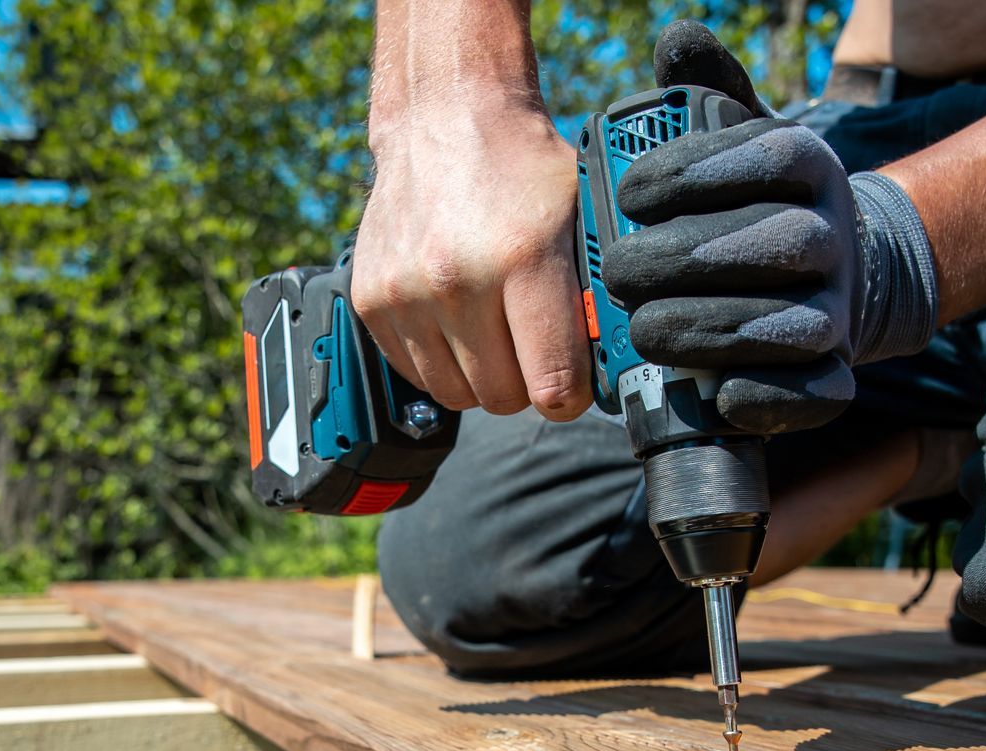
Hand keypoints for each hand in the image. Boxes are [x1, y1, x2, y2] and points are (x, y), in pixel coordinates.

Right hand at [352, 104, 593, 420]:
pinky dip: (440, 361)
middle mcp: (457, 280)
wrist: (445, 117)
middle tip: (532, 345)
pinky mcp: (371, 301)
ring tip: (493, 330)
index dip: (572, 394)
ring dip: (480, 377)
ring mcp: (406, 293)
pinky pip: (415, 375)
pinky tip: (456, 321)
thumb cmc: (522, 168)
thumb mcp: (582, 216)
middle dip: (526, 382)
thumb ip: (596, 294)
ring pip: (457, 396)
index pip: (554, 385)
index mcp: (522, 258)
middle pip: (504, 399)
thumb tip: (614, 364)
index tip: (574, 381)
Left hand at [600, 21, 939, 433]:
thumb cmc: (755, 206)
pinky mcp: (834, 370)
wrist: (835, 274)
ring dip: (715, 330)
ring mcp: (837, 310)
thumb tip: (677, 40)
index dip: (699, 173)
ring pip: (792, 323)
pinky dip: (770, 398)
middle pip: (777, 245)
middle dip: (693, 260)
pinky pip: (817, 391)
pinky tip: (718, 395)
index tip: (629, 191)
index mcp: (809, 169)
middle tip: (620, 272)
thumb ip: (705, 96)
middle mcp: (832, 236)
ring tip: (644, 331)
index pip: (767, 159)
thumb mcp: (737, 142)